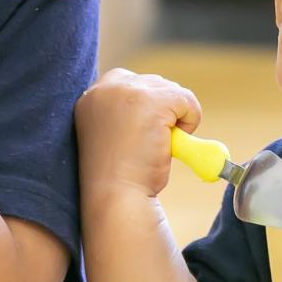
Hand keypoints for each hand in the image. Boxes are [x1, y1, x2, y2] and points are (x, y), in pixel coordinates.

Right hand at [75, 68, 201, 198]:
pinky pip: (187, 101)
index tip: (144, 132)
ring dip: (175, 119)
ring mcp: (128, 91)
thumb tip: (163, 110)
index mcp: (90, 97)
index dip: (146, 107)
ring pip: (172, 91)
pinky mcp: (152, 101)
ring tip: (154, 148)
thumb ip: (127, 115)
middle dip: (164, 112)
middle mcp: (105, 88)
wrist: (115, 198)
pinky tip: (168, 146)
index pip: (129, 83)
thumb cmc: (116, 178)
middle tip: (151, 143)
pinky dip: (190, 122)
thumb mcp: (113, 136)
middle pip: (153, 83)